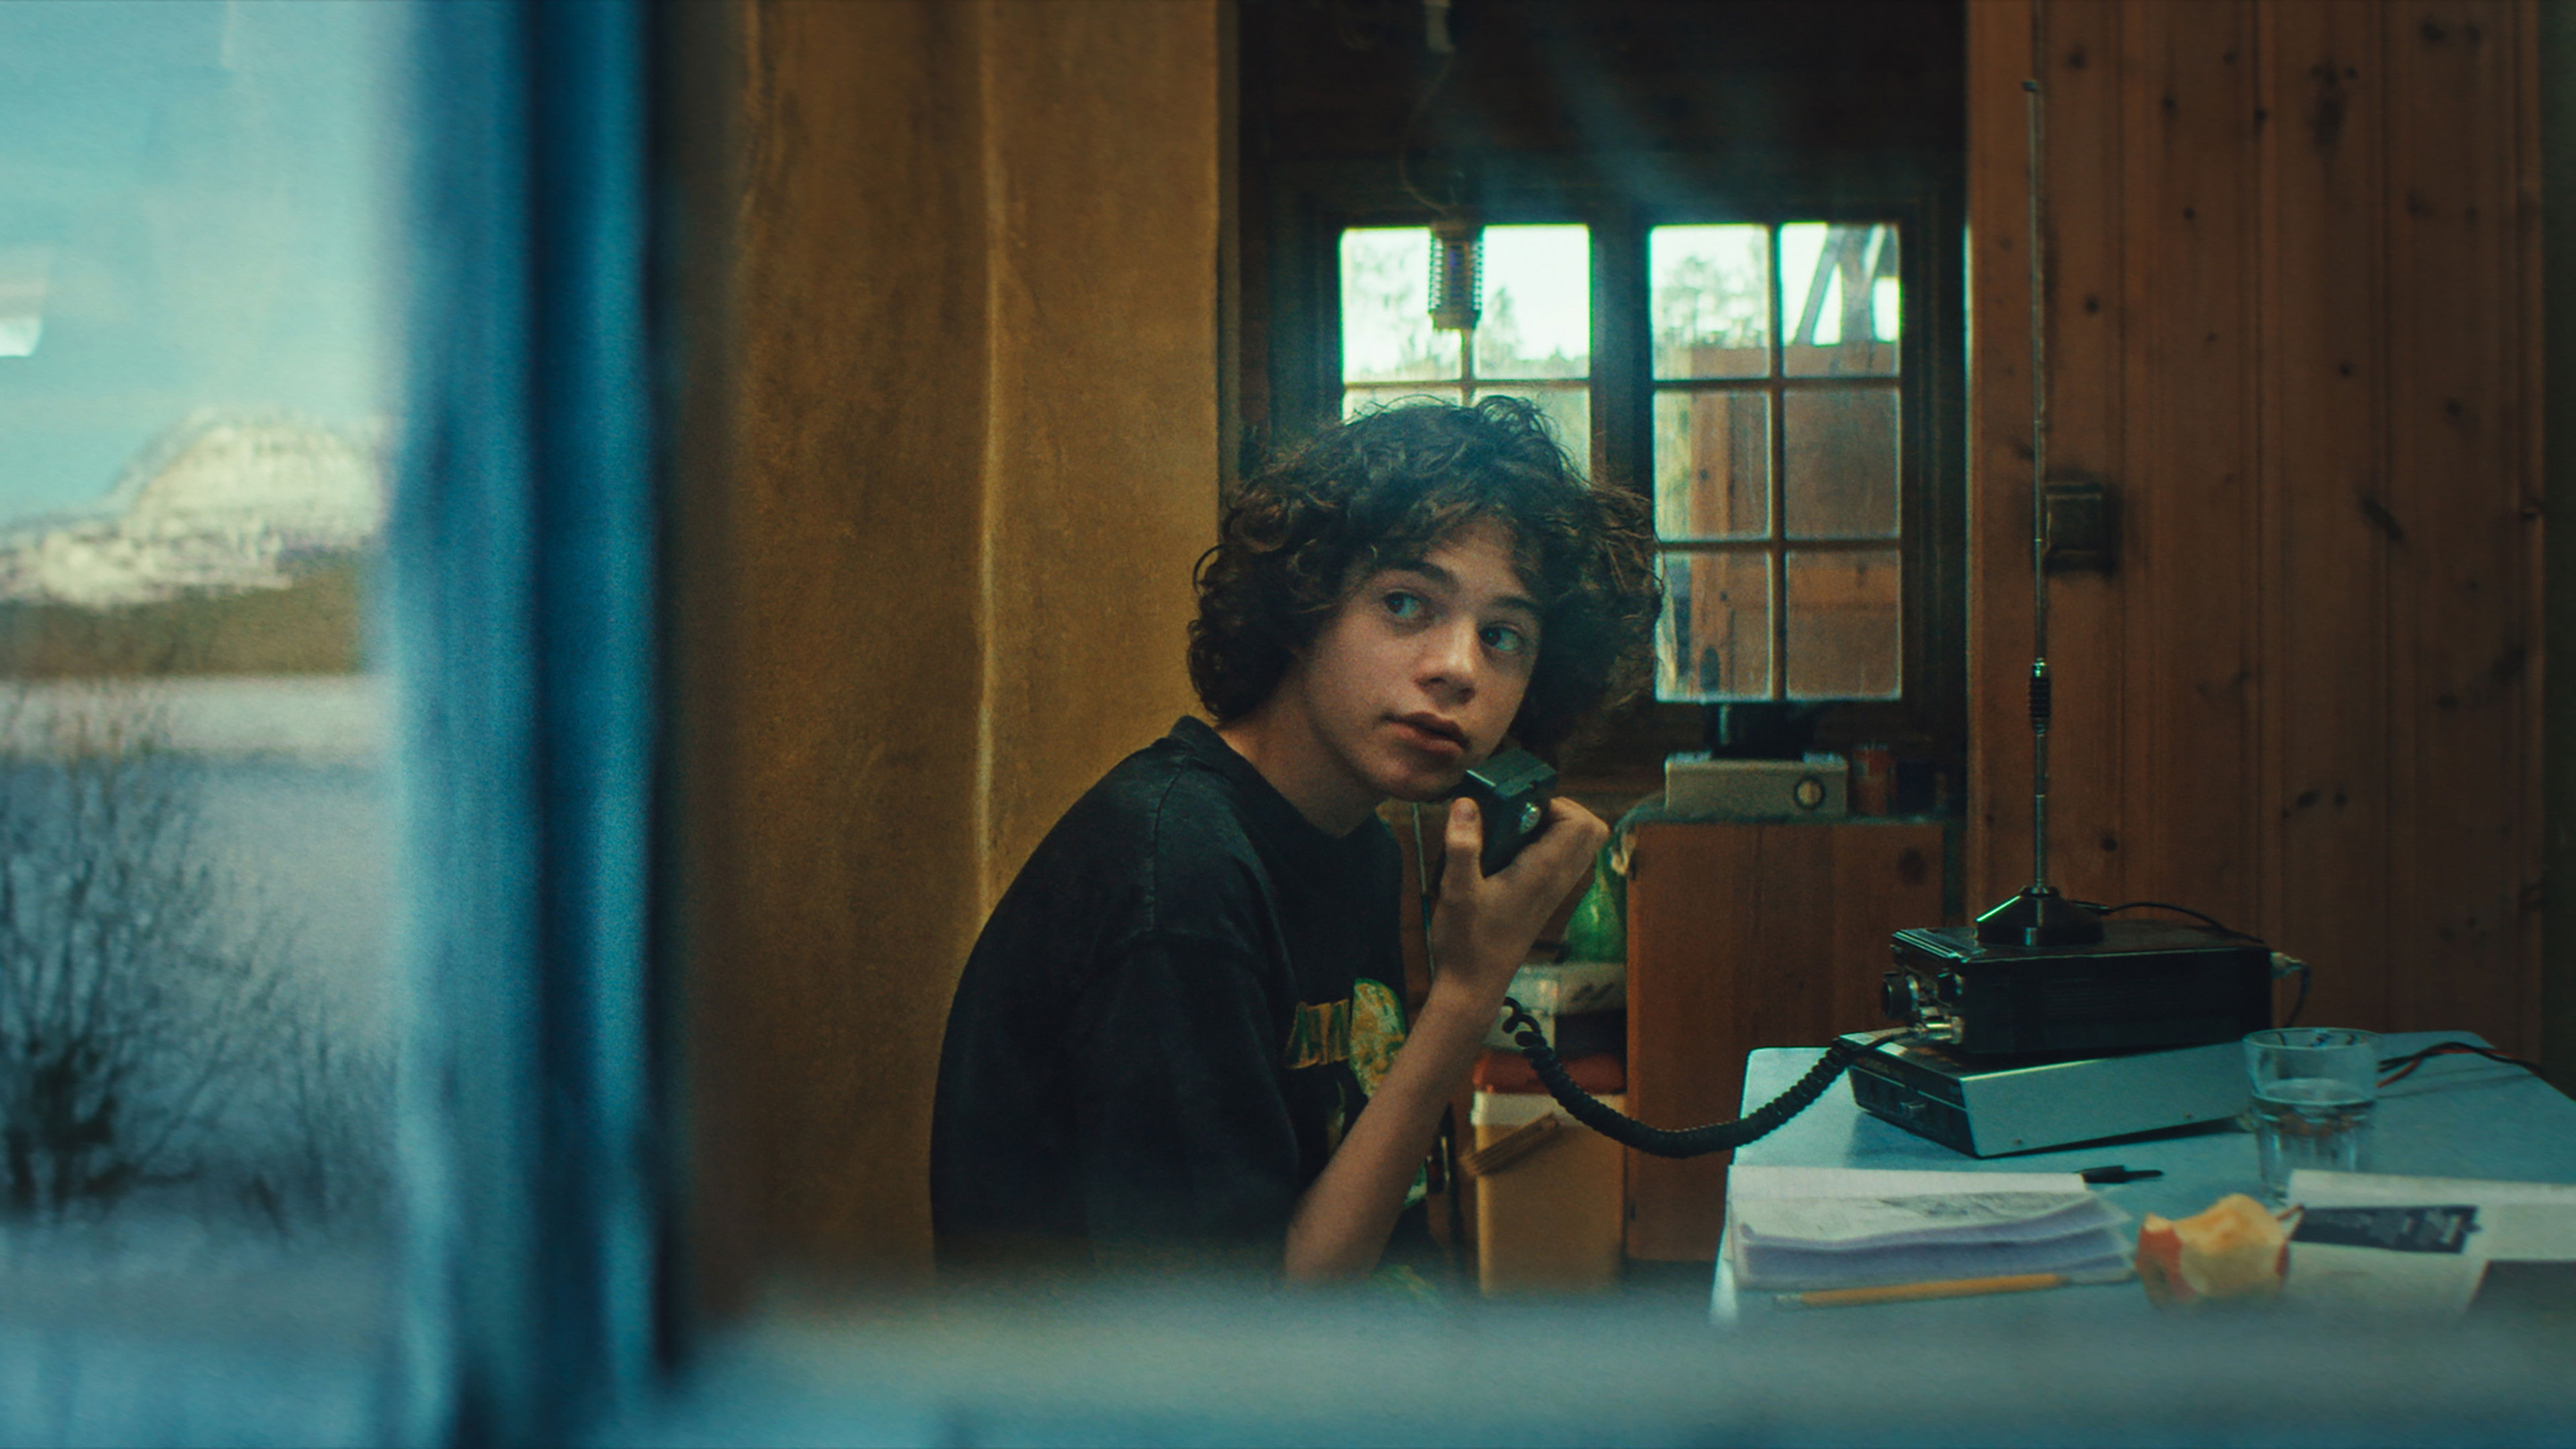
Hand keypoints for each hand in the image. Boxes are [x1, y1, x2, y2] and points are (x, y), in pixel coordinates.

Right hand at [1427, 794, 1607, 1002]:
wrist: (1475, 983)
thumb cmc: (1467, 941)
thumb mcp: (1457, 890)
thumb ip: (1463, 845)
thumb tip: (1467, 802)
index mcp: (1544, 872)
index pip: (1580, 822)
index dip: (1552, 803)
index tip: (1515, 808)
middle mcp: (1558, 879)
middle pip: (1589, 828)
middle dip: (1558, 809)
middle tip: (1518, 814)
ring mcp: (1555, 889)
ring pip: (1579, 843)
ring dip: (1552, 826)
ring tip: (1512, 831)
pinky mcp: (1545, 897)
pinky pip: (1562, 858)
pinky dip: (1545, 844)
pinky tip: (1508, 851)